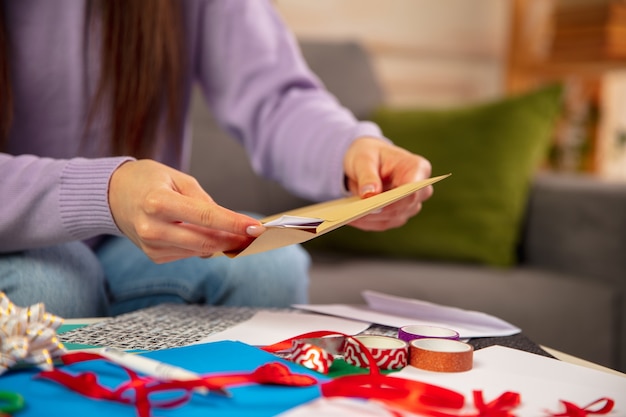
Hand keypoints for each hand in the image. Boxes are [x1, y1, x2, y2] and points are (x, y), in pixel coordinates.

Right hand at [108, 159, 264, 262]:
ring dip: (221, 243)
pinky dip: (201, 245)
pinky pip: (189, 253)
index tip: (256, 228)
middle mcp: (152, 228)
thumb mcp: (178, 178)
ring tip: (234, 234)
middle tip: (254, 235)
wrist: (113, 195)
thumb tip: (230, 224)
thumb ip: (204, 201)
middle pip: (205, 240)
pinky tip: (201, 234)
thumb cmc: (149, 181)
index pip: (206, 217)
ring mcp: (151, 245)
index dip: (234, 224)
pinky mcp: (153, 256)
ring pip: (200, 250)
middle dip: (234, 239)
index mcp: (158, 202)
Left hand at [343, 137, 432, 230]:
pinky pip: (382, 223)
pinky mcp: (397, 216)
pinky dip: (365, 222)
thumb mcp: (364, 158)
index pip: (414, 187)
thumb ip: (367, 175)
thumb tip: (369, 194)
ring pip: (391, 218)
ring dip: (369, 218)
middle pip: (403, 206)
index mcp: (417, 168)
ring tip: (348, 215)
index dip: (398, 198)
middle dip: (379, 210)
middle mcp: (419, 190)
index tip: (378, 204)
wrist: (367, 162)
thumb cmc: (369, 155)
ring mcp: (410, 206)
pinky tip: (349, 219)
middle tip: (355, 212)